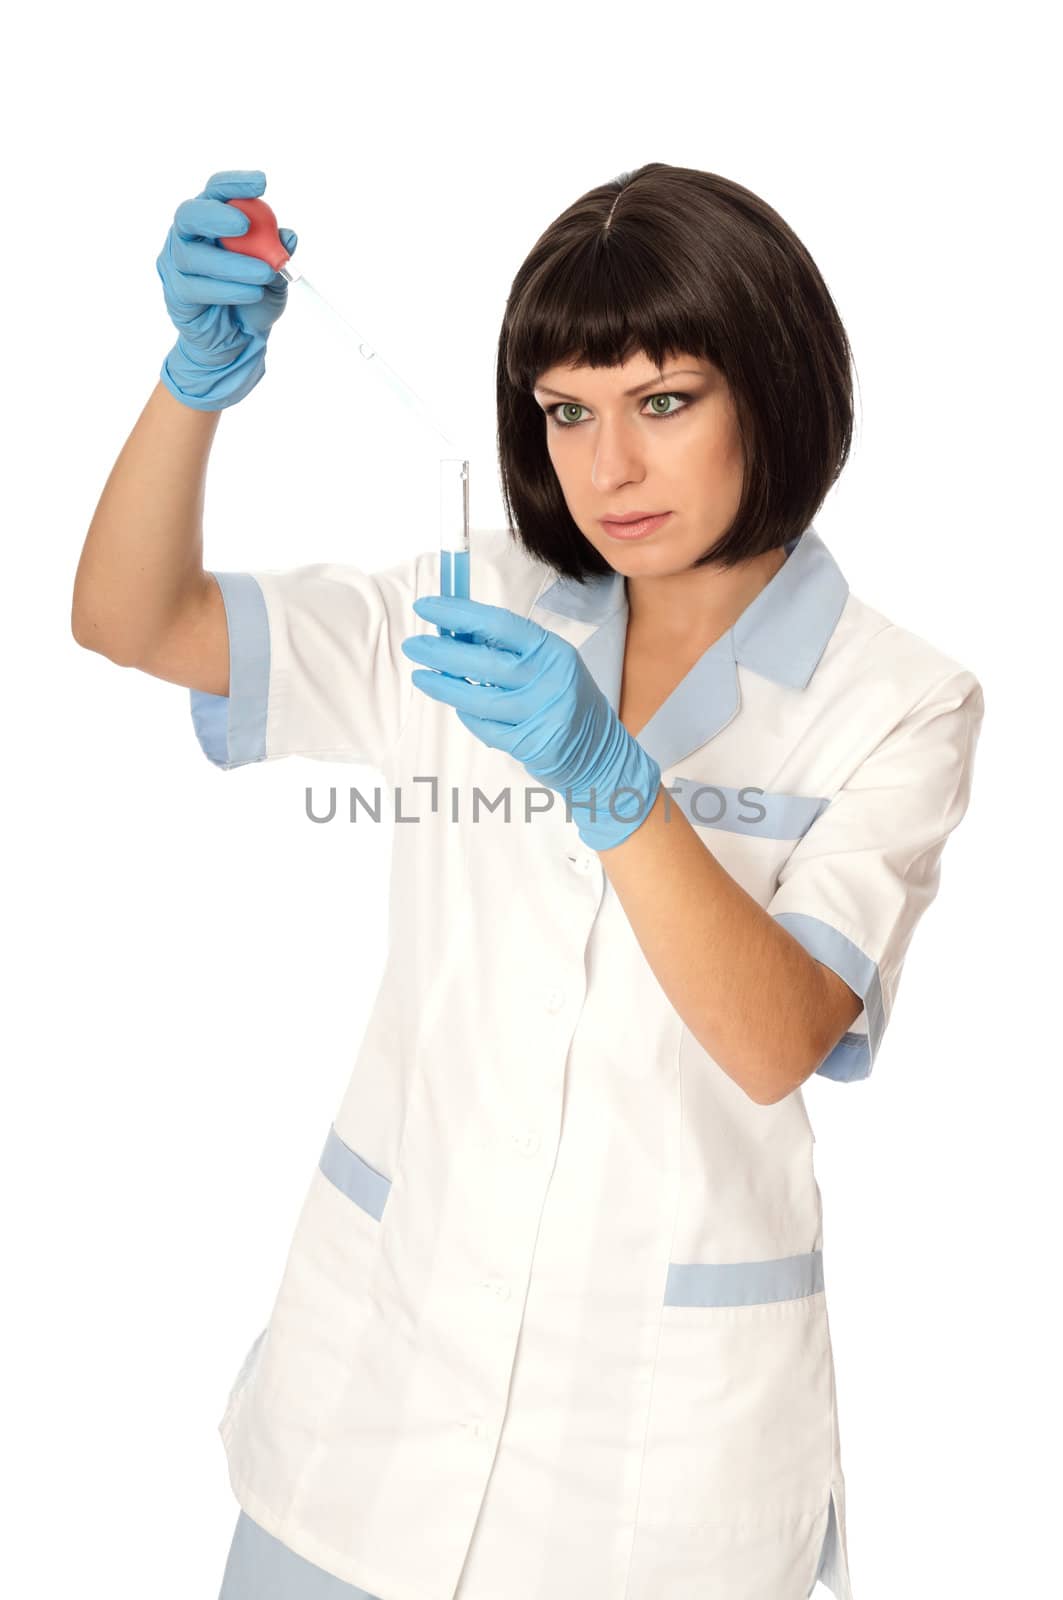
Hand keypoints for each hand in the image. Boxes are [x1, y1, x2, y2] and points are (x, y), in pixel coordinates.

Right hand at [156, 169, 297, 410]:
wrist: (238, 341)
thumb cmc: (253, 299)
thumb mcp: (274, 276)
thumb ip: (278, 254)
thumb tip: (289, 236)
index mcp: (211, 221)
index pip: (215, 192)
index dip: (234, 184)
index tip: (262, 181)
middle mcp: (188, 237)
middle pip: (189, 215)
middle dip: (215, 215)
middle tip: (245, 223)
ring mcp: (177, 264)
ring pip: (193, 256)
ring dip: (232, 264)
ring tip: (265, 274)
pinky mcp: (176, 294)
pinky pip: (194, 288)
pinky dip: (226, 290)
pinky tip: (251, 293)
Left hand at [401, 594, 660, 851]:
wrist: (601, 753)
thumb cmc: (566, 701)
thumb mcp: (549, 666)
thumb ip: (511, 650)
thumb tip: (457, 632)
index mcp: (552, 651)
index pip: (499, 624)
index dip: (459, 613)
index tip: (427, 608)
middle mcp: (550, 679)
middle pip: (484, 661)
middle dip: (441, 652)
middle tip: (413, 645)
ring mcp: (542, 714)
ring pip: (479, 699)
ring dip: (444, 686)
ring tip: (421, 677)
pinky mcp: (533, 744)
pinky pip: (487, 729)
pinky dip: (470, 717)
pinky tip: (460, 708)